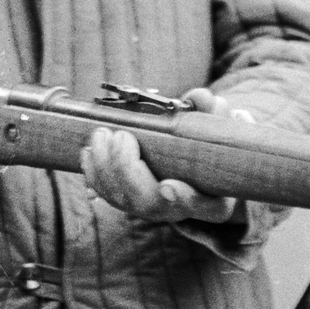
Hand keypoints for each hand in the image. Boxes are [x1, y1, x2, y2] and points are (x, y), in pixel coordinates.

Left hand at [79, 87, 253, 224]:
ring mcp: (152, 209)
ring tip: (102, 134)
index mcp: (213, 199)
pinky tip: (90, 150)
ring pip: (123, 201)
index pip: (200, 205)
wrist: (200, 162)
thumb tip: (202, 98)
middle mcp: (180, 211)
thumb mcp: (219, 127)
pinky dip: (95, 175)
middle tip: (122, 136)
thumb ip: (212, 113)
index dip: (183, 199)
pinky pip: (107, 195)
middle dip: (128, 172)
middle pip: (150, 204)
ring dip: (105, 169)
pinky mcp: (130, 202)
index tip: (168, 186)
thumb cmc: (212, 144)